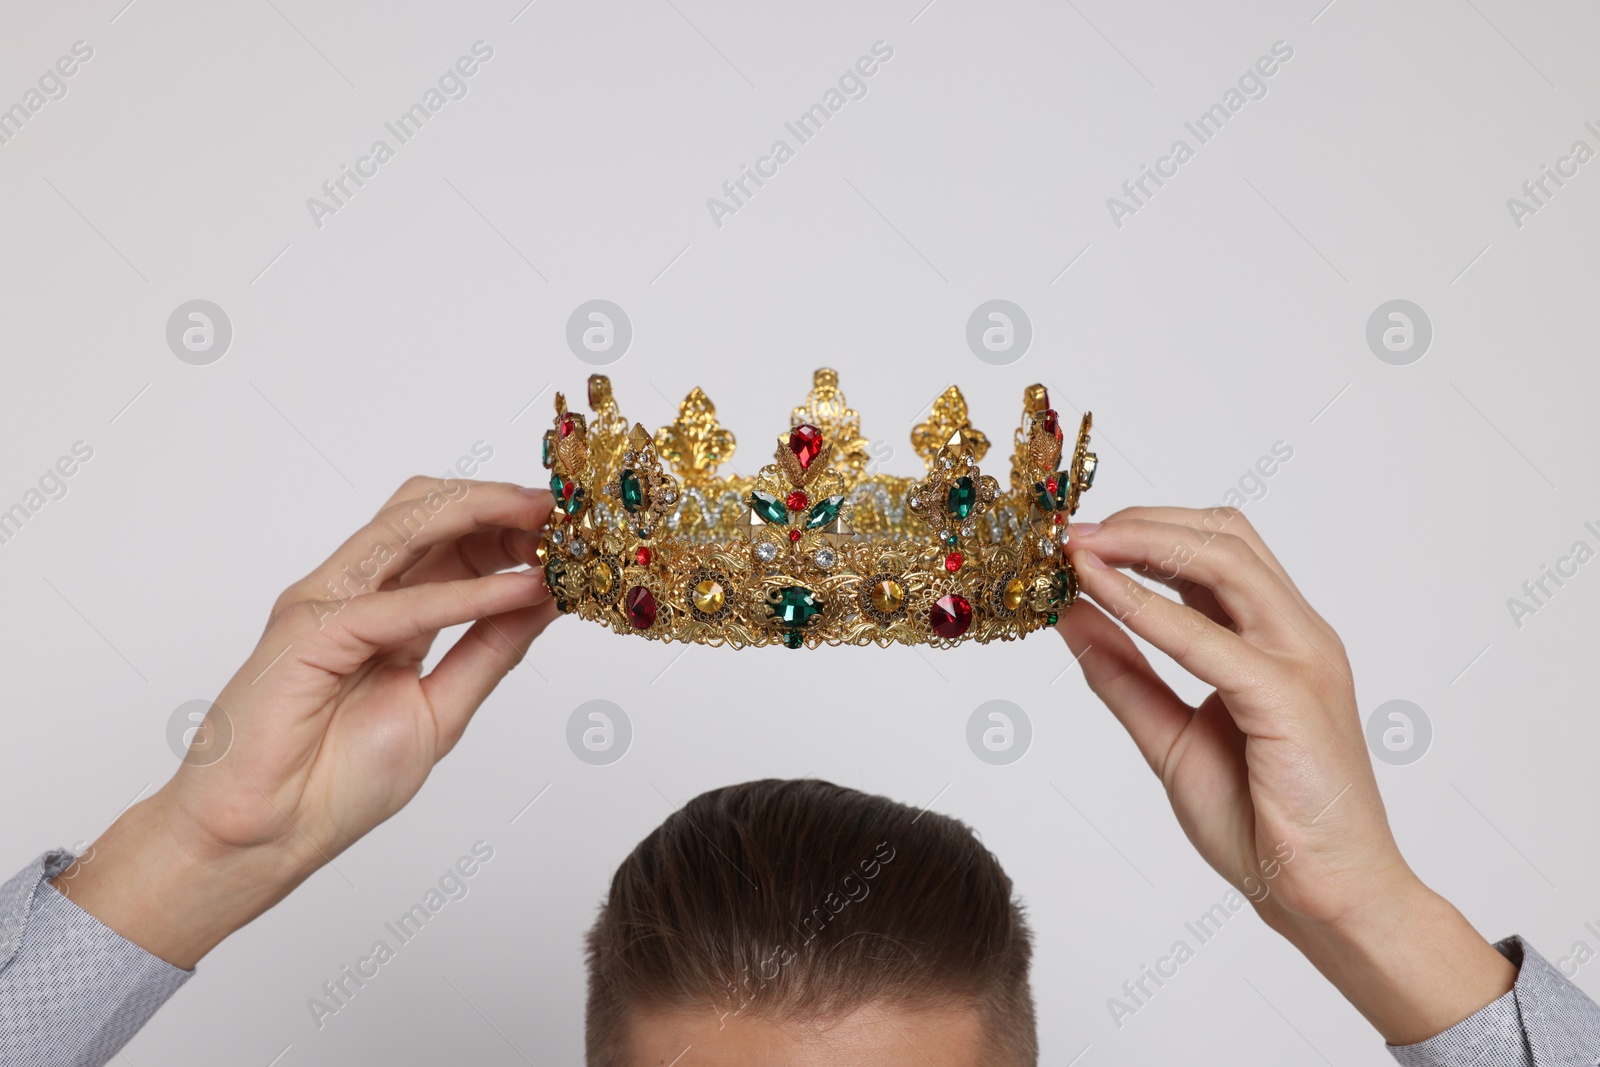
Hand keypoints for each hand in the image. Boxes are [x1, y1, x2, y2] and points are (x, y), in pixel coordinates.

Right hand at [52, 478, 556, 968]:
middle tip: (565, 512)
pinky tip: (516, 594)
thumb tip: (544, 601)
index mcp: (384, 610)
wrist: (261, 840)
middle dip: (501, 504)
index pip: (448, 535)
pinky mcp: (309, 635)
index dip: (509, 524)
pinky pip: (397, 604)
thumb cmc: (331, 784)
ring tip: (547, 523)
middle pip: (428, 512)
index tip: (569, 530)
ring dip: (483, 516)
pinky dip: (464, 594)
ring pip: (407, 527)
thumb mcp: (442, 708)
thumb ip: (489, 652)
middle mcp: (353, 594)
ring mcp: (325, 606)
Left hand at [1057, 506, 1513, 1044]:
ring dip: (1144, 544)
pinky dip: (1147, 608)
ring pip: (1225, 562)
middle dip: (1142, 523)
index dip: (1148, 532)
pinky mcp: (1289, 698)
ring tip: (1081, 547)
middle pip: (1224, 538)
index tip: (1080, 540)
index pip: (1218, 552)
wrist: (1326, 899)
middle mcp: (1298, 637)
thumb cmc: (1264, 823)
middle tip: (1073, 532)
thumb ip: (1124, 674)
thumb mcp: (1170, 735)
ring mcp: (1302, 661)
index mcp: (1278, 640)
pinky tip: (1098, 595)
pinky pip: (1208, 638)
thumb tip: (1072, 617)